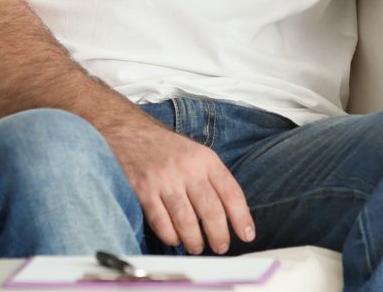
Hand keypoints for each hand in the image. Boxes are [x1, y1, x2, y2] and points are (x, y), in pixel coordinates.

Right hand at [107, 118, 255, 254]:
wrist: (134, 134)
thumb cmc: (170, 150)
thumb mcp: (199, 155)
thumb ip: (212, 179)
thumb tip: (230, 212)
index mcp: (207, 160)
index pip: (231, 191)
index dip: (241, 216)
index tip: (248, 234)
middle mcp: (189, 170)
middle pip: (210, 209)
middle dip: (219, 234)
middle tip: (222, 247)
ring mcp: (166, 181)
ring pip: (186, 220)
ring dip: (194, 240)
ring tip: (197, 247)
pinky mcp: (144, 191)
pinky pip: (160, 221)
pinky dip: (170, 236)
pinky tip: (175, 240)